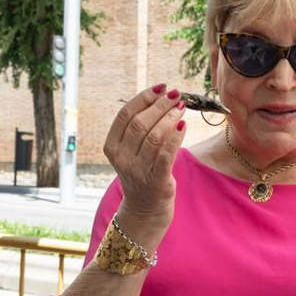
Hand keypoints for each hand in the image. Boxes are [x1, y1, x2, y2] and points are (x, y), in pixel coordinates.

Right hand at [103, 85, 186, 231]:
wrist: (145, 207)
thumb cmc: (142, 171)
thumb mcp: (132, 150)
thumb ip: (139, 126)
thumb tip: (161, 95)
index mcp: (112, 146)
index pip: (125, 116)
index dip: (143, 98)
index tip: (160, 87)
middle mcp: (122, 159)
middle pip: (140, 124)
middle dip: (160, 105)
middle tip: (176, 94)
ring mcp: (138, 171)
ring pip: (154, 137)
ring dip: (170, 118)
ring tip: (181, 107)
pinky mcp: (156, 181)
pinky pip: (166, 155)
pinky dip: (176, 137)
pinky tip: (183, 125)